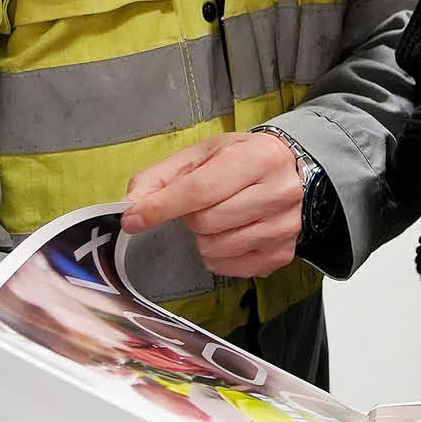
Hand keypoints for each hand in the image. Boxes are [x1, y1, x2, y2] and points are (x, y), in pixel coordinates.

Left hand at [122, 132, 305, 276]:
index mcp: (257, 159)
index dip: (160, 207)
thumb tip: (130, 207)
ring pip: (214, 248)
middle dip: (191, 217)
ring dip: (204, 237)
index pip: (199, 191)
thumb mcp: (201, 154)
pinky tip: (232, 234)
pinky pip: (227, 267)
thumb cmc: (242, 159)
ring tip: (221, 218)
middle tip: (203, 204)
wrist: (290, 170)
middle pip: (205, 222)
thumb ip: (160, 177)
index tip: (133, 218)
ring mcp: (284, 227)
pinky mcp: (281, 254)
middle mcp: (278, 193)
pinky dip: (218, 255)